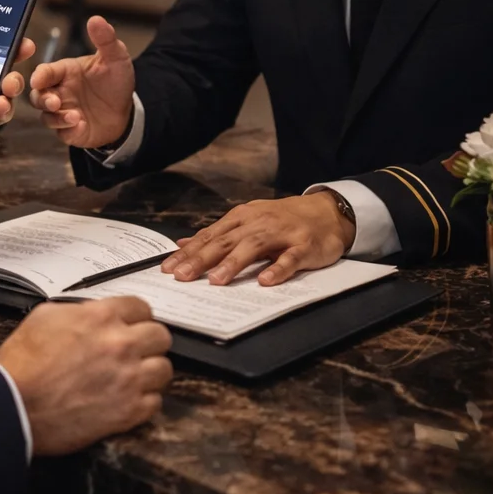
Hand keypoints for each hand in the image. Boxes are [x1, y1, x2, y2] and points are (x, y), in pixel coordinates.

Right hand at [0, 297, 172, 455]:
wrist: (12, 405)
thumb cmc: (21, 363)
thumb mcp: (44, 317)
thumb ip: (77, 312)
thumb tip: (91, 315)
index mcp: (101, 317)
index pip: (141, 307)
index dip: (135, 317)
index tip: (131, 325)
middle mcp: (121, 345)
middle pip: (160, 336)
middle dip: (148, 342)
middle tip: (134, 351)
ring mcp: (129, 380)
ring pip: (164, 369)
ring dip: (150, 372)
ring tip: (133, 377)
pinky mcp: (128, 412)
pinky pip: (155, 402)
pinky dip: (144, 402)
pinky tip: (127, 400)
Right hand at [27, 15, 135, 148]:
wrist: (127, 112)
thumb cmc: (115, 82)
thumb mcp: (116, 58)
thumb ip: (105, 39)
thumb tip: (96, 19)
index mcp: (65, 72)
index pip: (45, 72)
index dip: (39, 76)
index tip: (39, 79)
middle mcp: (59, 92)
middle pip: (37, 96)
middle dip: (43, 99)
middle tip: (55, 102)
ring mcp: (62, 112)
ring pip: (46, 116)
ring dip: (57, 117)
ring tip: (74, 116)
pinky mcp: (70, 131)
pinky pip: (62, 133)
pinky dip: (68, 130)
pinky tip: (81, 125)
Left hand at [161, 192, 356, 286]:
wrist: (325, 212)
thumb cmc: (282, 220)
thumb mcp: (247, 222)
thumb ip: (217, 234)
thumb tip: (183, 244)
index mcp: (241, 218)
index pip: (209, 236)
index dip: (188, 253)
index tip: (167, 269)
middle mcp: (258, 223)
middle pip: (226, 241)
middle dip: (202, 259)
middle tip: (182, 277)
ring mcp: (282, 233)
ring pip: (254, 247)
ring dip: (234, 263)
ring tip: (216, 280)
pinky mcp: (304, 245)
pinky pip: (290, 258)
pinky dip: (278, 269)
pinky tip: (265, 281)